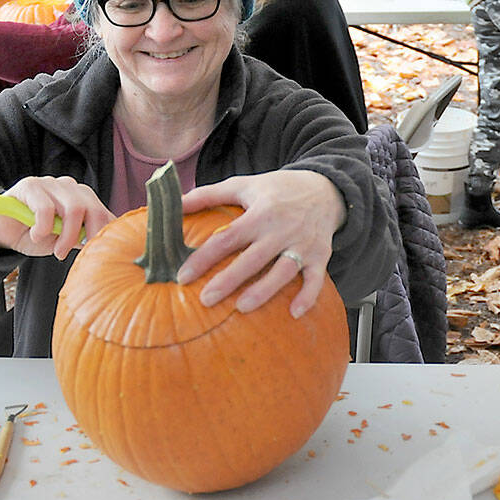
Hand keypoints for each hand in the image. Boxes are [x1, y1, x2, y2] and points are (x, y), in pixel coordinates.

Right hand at [0, 176, 114, 259]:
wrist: (1, 231)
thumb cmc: (35, 235)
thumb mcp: (64, 240)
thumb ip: (83, 237)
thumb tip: (105, 244)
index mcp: (83, 199)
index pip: (104, 213)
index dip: (106, 233)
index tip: (103, 252)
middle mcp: (70, 188)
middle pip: (93, 209)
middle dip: (89, 235)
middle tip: (79, 253)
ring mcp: (51, 183)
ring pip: (73, 208)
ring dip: (66, 235)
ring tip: (57, 251)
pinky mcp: (30, 185)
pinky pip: (46, 207)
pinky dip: (44, 227)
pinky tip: (36, 235)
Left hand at [177, 170, 346, 316]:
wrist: (325, 189)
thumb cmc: (277, 190)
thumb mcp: (243, 185)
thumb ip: (208, 195)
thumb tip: (175, 205)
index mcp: (261, 212)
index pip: (228, 238)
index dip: (204, 258)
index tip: (183, 277)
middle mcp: (282, 230)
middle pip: (253, 258)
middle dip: (229, 280)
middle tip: (205, 300)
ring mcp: (303, 244)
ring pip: (283, 271)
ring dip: (264, 290)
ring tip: (242, 308)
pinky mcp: (320, 256)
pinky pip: (316, 279)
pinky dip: (308, 296)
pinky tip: (294, 313)